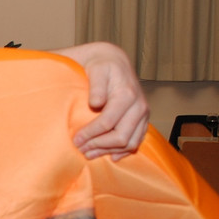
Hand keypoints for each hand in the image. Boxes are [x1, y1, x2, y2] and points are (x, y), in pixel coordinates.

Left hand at [55, 42, 149, 159]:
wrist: (115, 62)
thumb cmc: (101, 66)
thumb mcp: (96, 69)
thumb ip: (96, 86)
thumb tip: (96, 103)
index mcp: (127, 95)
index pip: (108, 122)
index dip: (90, 134)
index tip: (76, 140)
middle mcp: (139, 106)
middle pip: (121, 136)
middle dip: (99, 146)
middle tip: (80, 149)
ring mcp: (143, 114)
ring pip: (130, 142)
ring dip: (109, 151)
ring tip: (89, 154)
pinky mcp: (143, 120)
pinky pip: (137, 140)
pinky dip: (125, 151)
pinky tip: (112, 156)